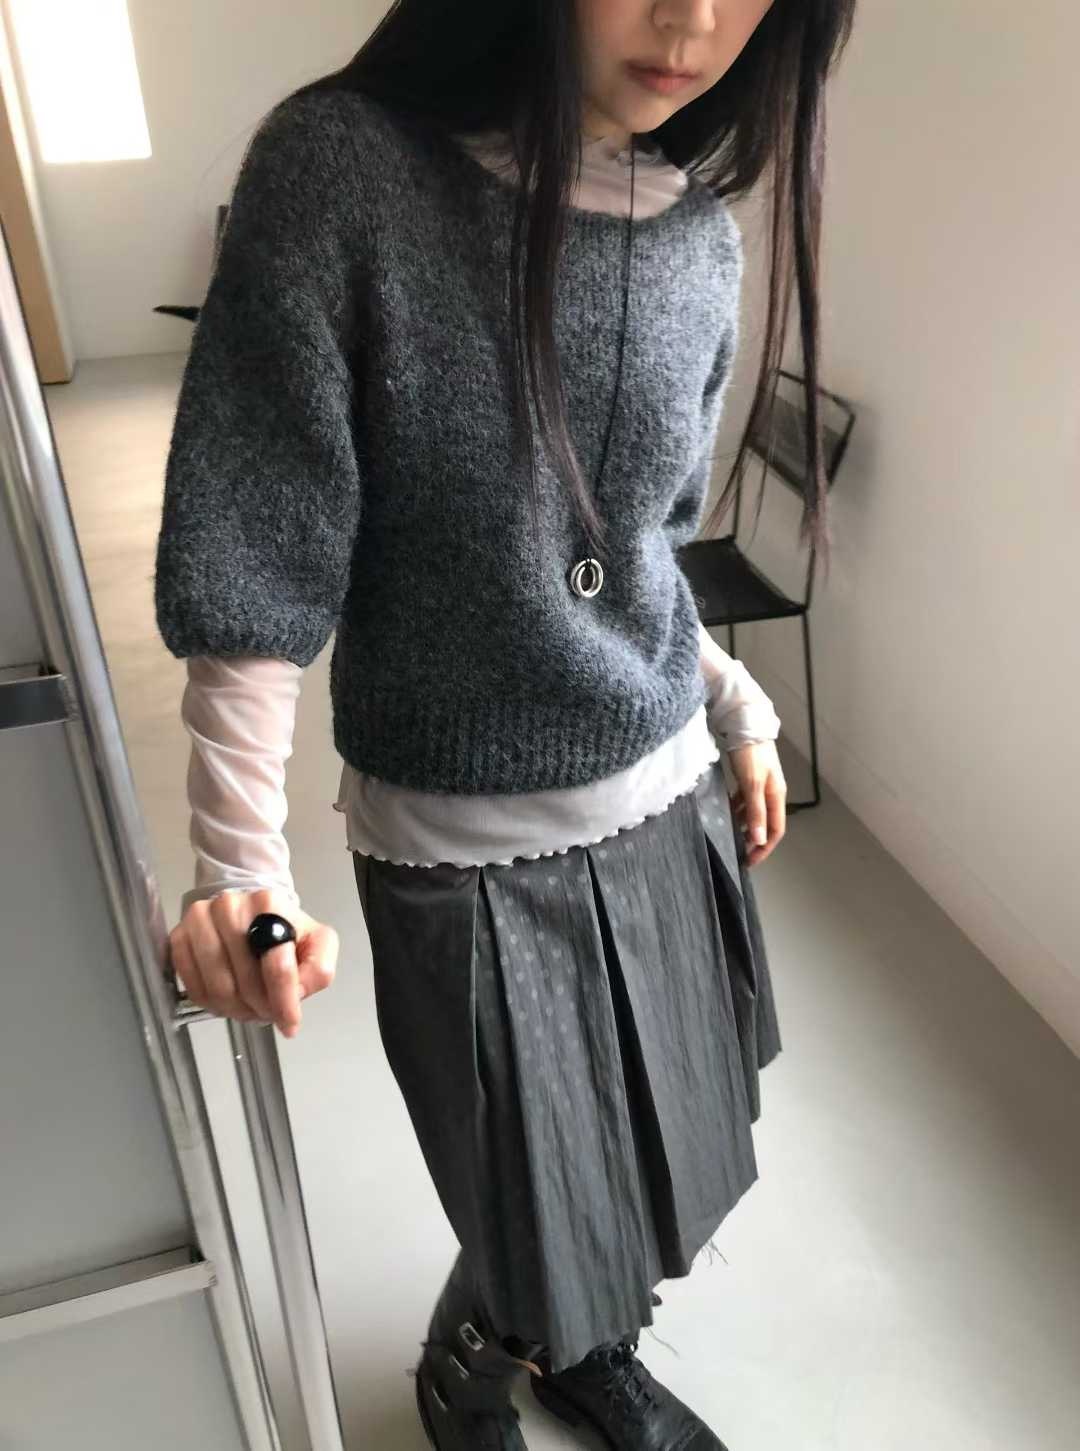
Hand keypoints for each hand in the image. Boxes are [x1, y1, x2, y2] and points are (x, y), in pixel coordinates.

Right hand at [168, 887, 338, 1038]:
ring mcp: (200, 920)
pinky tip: (226, 1000)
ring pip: (218, 988)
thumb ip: (318, 969)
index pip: (277, 965)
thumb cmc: (282, 931)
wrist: (250, 913)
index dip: (284, 1001)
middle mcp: (230, 906)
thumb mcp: (317, 943)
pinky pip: (193, 987)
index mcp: (269, 903)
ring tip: (249, 1008)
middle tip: (268, 1012)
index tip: (289, 1022)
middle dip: (261, 1008)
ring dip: (236, 1009)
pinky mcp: (179, 937)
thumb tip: (295, 995)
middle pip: (246, 982)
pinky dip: (211, 1004)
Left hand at [727, 739, 786, 866]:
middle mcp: (771, 792)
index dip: (765, 848)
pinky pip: (746, 800)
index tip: (750, 861)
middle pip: (766, 823)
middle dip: (755, 840)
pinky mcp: (750, 777)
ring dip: (746, 826)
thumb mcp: (752, 783)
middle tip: (740, 853)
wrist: (745, 724)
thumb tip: (760, 839)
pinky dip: (739, 810)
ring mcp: (761, 784)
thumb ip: (755, 811)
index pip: (775, 830)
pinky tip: (728, 812)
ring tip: (732, 836)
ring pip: (755, 812)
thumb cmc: (750, 753)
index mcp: (776, 795)